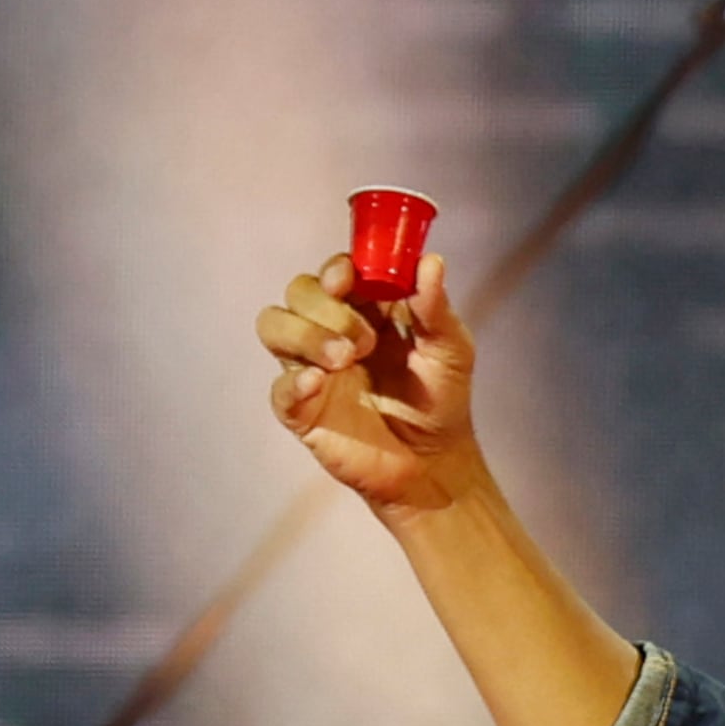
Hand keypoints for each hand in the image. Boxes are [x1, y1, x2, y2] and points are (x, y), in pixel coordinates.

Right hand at [255, 248, 481, 517]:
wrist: (436, 464)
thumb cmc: (440, 401)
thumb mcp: (450, 350)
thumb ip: (436, 308)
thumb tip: (431, 261)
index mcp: (364, 309)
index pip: (334, 273)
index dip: (336, 269)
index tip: (349, 276)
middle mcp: (330, 331)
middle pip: (299, 292)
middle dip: (327, 307)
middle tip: (365, 341)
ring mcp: (312, 369)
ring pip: (274, 327)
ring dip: (304, 334)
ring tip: (345, 359)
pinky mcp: (303, 410)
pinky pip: (278, 390)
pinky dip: (292, 382)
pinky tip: (317, 383)